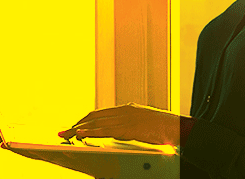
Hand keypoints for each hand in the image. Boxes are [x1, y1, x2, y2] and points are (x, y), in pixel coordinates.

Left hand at [58, 102, 192, 145]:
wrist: (180, 128)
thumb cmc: (166, 129)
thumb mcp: (146, 125)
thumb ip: (132, 127)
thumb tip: (122, 134)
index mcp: (128, 109)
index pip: (100, 113)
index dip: (85, 120)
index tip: (75, 126)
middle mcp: (125, 111)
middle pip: (94, 116)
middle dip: (77, 124)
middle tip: (64, 131)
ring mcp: (126, 118)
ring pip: (96, 122)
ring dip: (78, 128)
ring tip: (65, 134)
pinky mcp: (129, 127)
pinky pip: (105, 130)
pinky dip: (90, 132)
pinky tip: (79, 134)